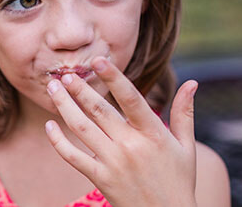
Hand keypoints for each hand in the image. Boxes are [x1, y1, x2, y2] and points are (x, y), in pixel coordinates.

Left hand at [45, 57, 197, 206]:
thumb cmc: (179, 181)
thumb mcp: (186, 147)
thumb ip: (184, 113)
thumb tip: (192, 83)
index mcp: (154, 134)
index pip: (130, 98)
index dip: (113, 78)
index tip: (98, 60)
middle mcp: (131, 146)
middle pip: (99, 111)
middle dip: (79, 89)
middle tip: (65, 73)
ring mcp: (114, 163)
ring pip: (82, 128)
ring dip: (64, 106)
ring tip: (53, 88)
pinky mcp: (101, 179)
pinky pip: (73, 157)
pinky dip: (58, 141)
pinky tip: (49, 125)